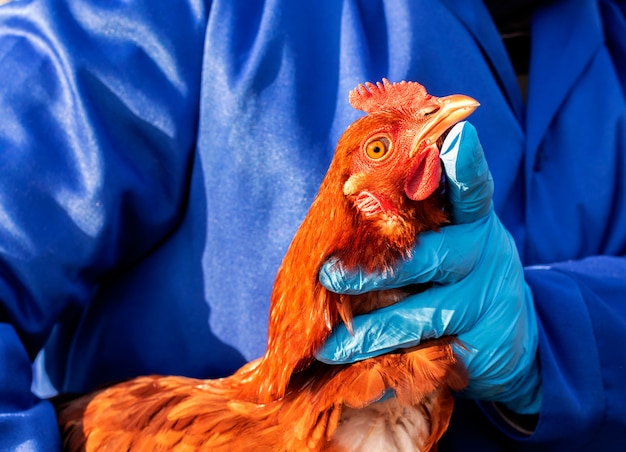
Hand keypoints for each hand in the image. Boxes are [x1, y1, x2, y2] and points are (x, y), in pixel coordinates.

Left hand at [317, 122, 540, 413]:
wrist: (512, 337)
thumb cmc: (459, 272)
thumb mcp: (450, 236)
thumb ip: (414, 216)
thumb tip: (347, 189)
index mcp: (472, 220)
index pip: (472, 187)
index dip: (464, 164)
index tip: (454, 137)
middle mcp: (482, 254)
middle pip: (430, 256)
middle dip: (374, 269)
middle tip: (328, 275)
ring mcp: (484, 303)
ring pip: (419, 316)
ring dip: (368, 331)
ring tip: (327, 345)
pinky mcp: (480, 348)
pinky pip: (425, 359)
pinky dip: (386, 367)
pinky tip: (354, 376)